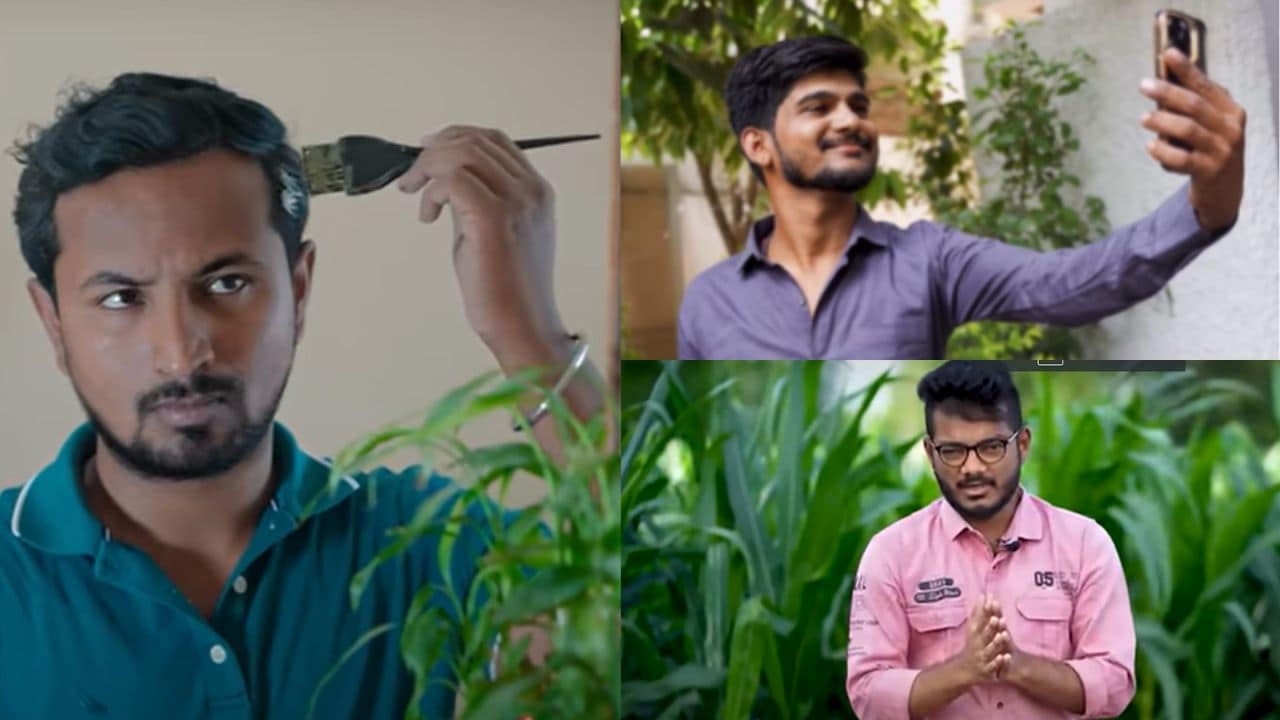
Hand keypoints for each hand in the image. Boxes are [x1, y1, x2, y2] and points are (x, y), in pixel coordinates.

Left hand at [397, 125, 564, 355]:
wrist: (522, 325)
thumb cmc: (507, 289)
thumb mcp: (496, 232)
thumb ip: (478, 201)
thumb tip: (443, 182)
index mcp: (536, 190)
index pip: (494, 141)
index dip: (455, 137)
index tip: (427, 151)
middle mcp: (530, 190)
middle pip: (476, 140)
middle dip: (434, 151)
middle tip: (412, 176)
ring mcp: (516, 202)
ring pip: (463, 153)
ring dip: (429, 168)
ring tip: (417, 195)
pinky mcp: (494, 218)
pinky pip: (454, 180)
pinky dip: (433, 191)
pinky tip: (428, 215)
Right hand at [958, 594, 1012, 683]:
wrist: (965, 669)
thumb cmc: (972, 645)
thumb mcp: (972, 628)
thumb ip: (978, 613)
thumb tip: (983, 595)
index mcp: (974, 634)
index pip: (980, 622)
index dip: (986, 613)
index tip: (992, 604)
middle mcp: (977, 644)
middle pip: (985, 634)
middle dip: (991, 627)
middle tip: (998, 618)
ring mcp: (982, 657)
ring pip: (990, 650)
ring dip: (996, 643)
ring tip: (1003, 635)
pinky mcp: (987, 669)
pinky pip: (994, 666)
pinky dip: (999, 662)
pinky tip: (1006, 656)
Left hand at [1139, 48, 1245, 231]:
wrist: (1224, 189)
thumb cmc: (1210, 147)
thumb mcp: (1211, 123)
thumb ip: (1194, 104)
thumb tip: (1163, 79)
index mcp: (1231, 111)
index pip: (1206, 86)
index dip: (1186, 69)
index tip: (1167, 54)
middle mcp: (1230, 128)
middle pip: (1195, 105)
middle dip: (1167, 93)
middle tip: (1144, 85)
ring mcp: (1221, 151)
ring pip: (1187, 130)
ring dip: (1162, 121)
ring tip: (1144, 118)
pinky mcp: (1208, 171)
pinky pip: (1182, 159)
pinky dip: (1163, 151)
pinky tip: (1150, 145)